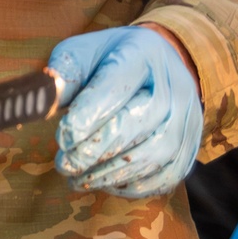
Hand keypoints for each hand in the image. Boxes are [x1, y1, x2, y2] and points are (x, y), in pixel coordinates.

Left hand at [47, 27, 202, 197]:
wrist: (160, 63)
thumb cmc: (112, 60)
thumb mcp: (83, 52)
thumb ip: (64, 74)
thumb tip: (47, 100)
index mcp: (141, 55)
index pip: (115, 89)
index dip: (87, 117)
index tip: (62, 138)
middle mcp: (173, 87)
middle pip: (135, 125)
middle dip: (94, 151)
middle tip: (64, 164)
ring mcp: (187, 119)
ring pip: (150, 156)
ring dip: (109, 174)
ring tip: (77, 179)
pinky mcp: (189, 146)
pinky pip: (165, 177)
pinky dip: (132, 186)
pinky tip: (106, 182)